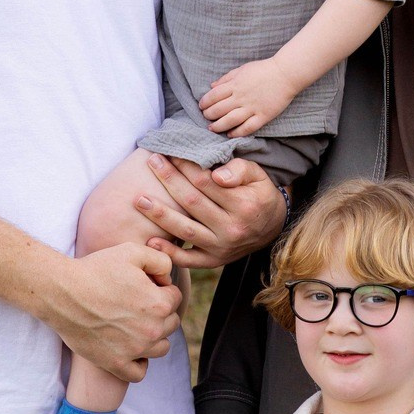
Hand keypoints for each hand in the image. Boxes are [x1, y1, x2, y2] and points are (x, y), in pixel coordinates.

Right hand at [46, 243, 180, 382]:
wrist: (63, 293)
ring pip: (160, 348)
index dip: (161, 288)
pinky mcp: (116, 364)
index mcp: (159, 304)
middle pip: (171, 323)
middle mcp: (152, 330)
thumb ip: (161, 260)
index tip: (144, 286)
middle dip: (160, 312)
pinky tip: (129, 348)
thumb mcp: (132, 251)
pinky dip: (138, 363)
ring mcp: (134, 350)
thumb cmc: (96, 270)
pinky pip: (139, 373)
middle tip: (136, 303)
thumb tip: (168, 279)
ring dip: (153, 337)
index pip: (175, 298)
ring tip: (134, 325)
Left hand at [133, 154, 285, 269]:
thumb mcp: (259, 176)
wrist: (274, 229)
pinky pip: (188, 259)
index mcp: (243, 205)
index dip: (185, 166)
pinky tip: (150, 241)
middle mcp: (231, 229)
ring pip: (185, 230)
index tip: (171, 153)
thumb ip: (240, 170)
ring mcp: (221, 248)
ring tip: (139, 200)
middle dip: (169, 180)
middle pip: (192, 202)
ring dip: (160, 215)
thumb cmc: (261, 195)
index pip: (206, 182)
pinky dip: (169, 252)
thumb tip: (217, 175)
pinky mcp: (214, 261)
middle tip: (152, 162)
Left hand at [199, 58, 297, 137]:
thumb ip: (226, 78)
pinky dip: (237, 132)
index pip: (214, 96)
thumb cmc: (263, 69)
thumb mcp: (242, 69)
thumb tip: (211, 86)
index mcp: (235, 84)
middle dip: (209, 115)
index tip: (201, 106)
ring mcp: (252, 108)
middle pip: (219, 109)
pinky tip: (230, 134)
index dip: (205, 102)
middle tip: (205, 117)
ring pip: (230, 120)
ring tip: (212, 128)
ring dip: (219, 126)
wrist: (285, 74)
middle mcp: (241, 97)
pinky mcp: (263, 116)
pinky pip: (247, 127)